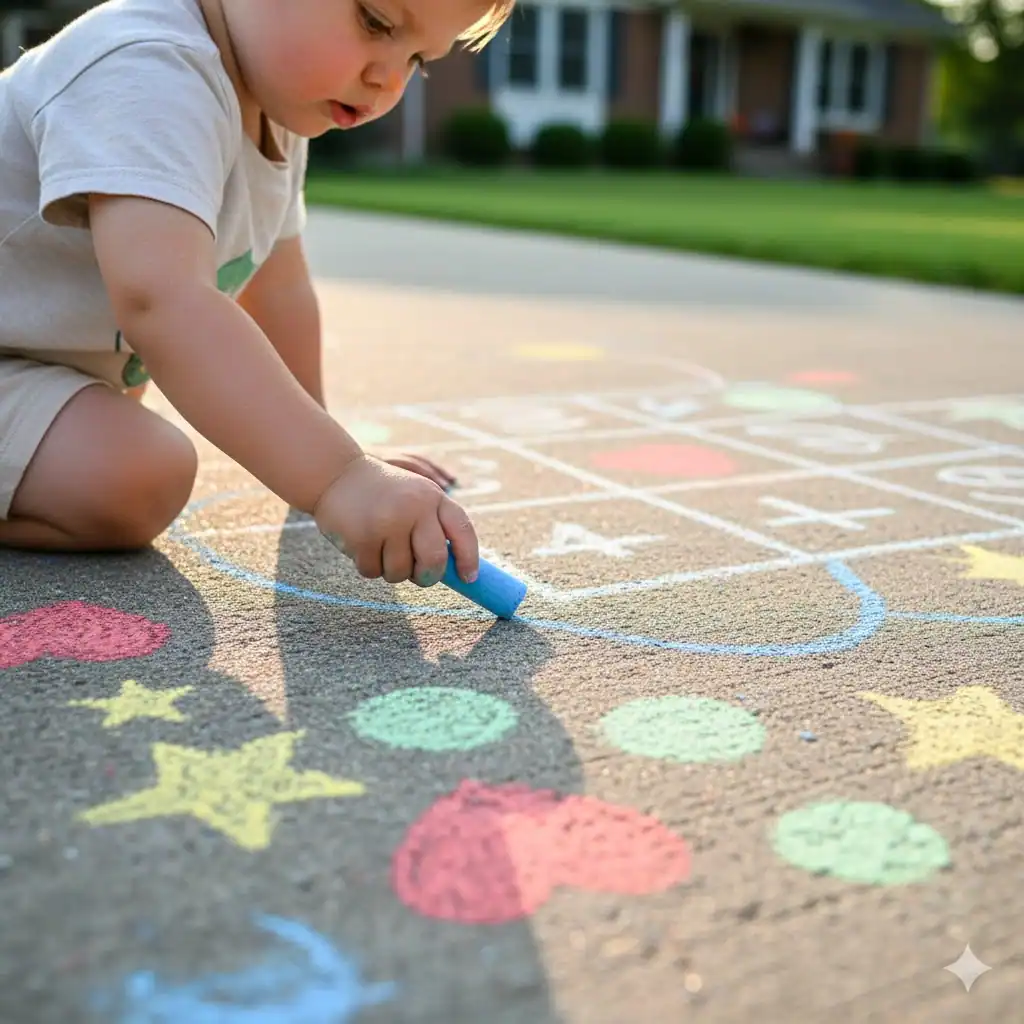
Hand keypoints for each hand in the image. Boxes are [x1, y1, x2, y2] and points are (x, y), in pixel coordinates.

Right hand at [314, 455, 478, 586]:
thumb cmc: (383, 493)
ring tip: (381, 547)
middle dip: (428, 576)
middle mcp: (414, 508)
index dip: (469, 558)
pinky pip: (373, 572)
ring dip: (391, 570)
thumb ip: (436, 526)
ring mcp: (388, 523)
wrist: (335, 474)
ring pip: (401, 573)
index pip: (462, 531)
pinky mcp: (362, 538)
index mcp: (433, 496)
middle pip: (435, 561)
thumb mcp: (416, 496)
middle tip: (419, 576)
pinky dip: (368, 566)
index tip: (469, 578)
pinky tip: (361, 544)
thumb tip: (459, 571)